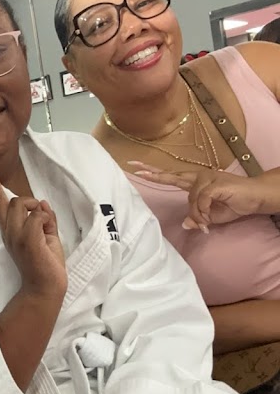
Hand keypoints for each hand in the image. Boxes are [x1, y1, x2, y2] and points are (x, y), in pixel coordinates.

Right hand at [0, 158, 66, 299]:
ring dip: (39, 212)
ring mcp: (15, 235)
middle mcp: (8, 232)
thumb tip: (43, 202)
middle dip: (30, 202)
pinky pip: (38, 214)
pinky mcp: (26, 239)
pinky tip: (48, 237)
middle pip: (12, 199)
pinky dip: (47, 221)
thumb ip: (44, 218)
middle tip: (42, 223)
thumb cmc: (46, 265)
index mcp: (10, 230)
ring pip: (23, 203)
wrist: (45, 288)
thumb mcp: (48, 236)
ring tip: (45, 233)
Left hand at [129, 162, 269, 229]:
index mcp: (196, 183)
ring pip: (190, 198)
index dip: (155, 174)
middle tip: (136, 170)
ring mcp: (207, 178)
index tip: (137, 169)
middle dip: (154, 174)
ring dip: (197, 214)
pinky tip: (209, 218)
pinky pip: (201, 200)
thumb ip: (198, 217)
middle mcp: (199, 176)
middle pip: (173, 175)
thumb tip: (185, 223)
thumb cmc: (236, 204)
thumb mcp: (213, 216)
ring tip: (206, 223)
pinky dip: (203, 211)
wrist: (257, 198)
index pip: (172, 177)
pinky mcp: (215, 183)